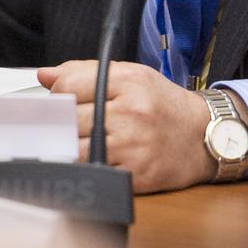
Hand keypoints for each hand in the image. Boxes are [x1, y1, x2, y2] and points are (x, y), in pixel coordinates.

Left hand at [36, 60, 216, 192]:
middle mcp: (132, 113)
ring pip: (77, 149)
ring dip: (70, 147)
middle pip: (70, 119)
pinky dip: (88, 167)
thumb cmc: (162, 104)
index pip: (70, 85)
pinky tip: (94, 159)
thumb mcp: (131, 75)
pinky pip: (94, 172)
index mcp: (129, 82)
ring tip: (79, 141)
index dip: (57, 94)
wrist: (202, 136)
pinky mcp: (136, 175)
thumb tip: (45, 76)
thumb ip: (85, 72)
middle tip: (64, 123)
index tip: (58, 100)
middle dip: (61, 122)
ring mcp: (134, 146)